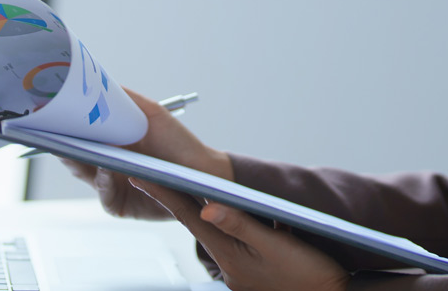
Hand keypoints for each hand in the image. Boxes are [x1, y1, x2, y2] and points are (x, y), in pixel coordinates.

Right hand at [60, 87, 234, 219]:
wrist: (203, 170)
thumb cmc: (177, 142)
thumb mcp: (151, 113)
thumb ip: (125, 99)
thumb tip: (97, 80)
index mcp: (110, 144)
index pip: (79, 137)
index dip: (64, 129)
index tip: (52, 116)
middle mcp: (106, 165)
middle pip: (74, 157)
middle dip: (63, 146)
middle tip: (55, 134)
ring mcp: (112, 186)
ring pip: (86, 176)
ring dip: (81, 162)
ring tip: (79, 148)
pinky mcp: (122, 205)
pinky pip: (106, 195)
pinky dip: (105, 181)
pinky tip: (109, 169)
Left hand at [130, 177, 347, 290]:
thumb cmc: (308, 274)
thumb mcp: (276, 244)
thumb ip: (241, 224)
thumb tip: (206, 206)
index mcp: (228, 252)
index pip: (188, 215)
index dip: (163, 192)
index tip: (139, 174)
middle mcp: (227, 261)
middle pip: (192, 221)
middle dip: (170, 198)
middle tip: (146, 175)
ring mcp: (237, 269)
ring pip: (209, 231)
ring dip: (191, 209)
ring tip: (174, 187)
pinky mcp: (250, 271)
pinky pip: (227, 240)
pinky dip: (216, 222)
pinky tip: (216, 212)